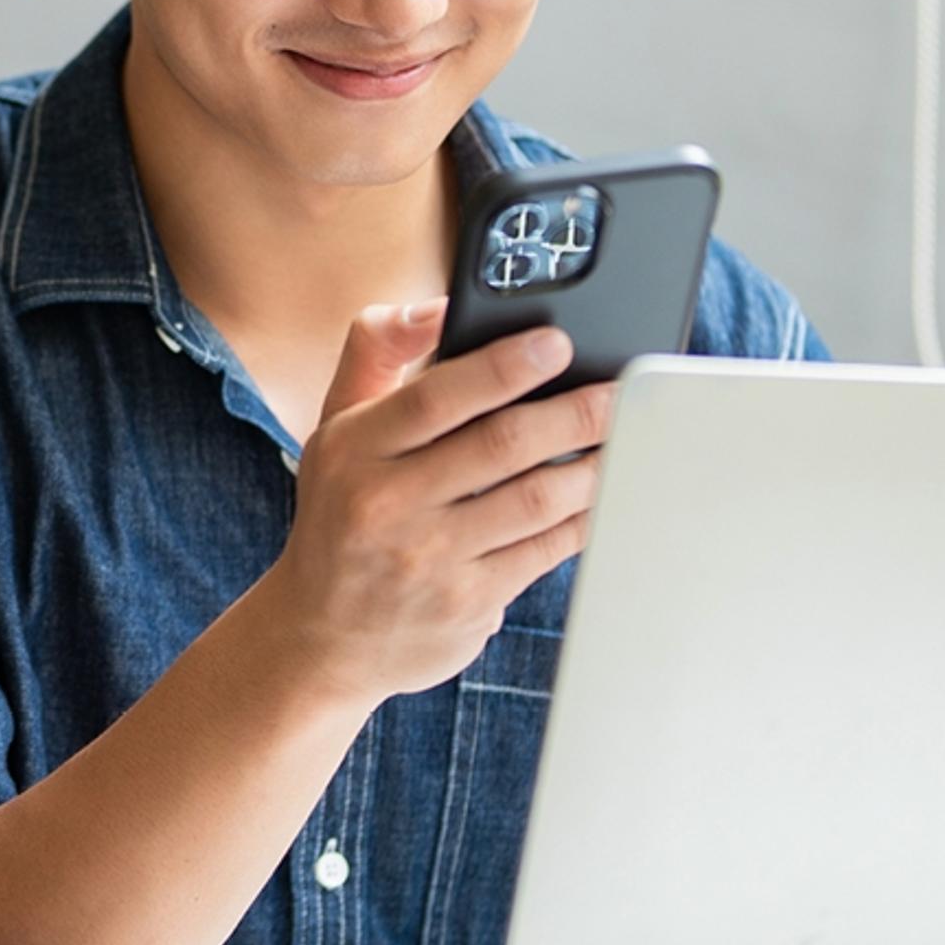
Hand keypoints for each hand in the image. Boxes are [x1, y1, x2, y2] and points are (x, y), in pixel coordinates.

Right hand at [255, 300, 614, 708]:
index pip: (437, 397)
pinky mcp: (467, 604)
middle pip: (501, 445)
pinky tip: (601, 492)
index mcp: (354, 449)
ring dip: (591, 465)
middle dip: (573, 412)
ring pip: (535, 499)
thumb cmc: (341, 516)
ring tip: (622, 436)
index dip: (504, 366)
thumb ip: (376, 352)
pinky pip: (544, 550)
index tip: (557, 343)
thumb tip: (438, 306)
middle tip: (617, 390)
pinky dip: (583, 518)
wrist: (322, 637)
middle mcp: (388, 504)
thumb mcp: (334, 428)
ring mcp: (430, 559)